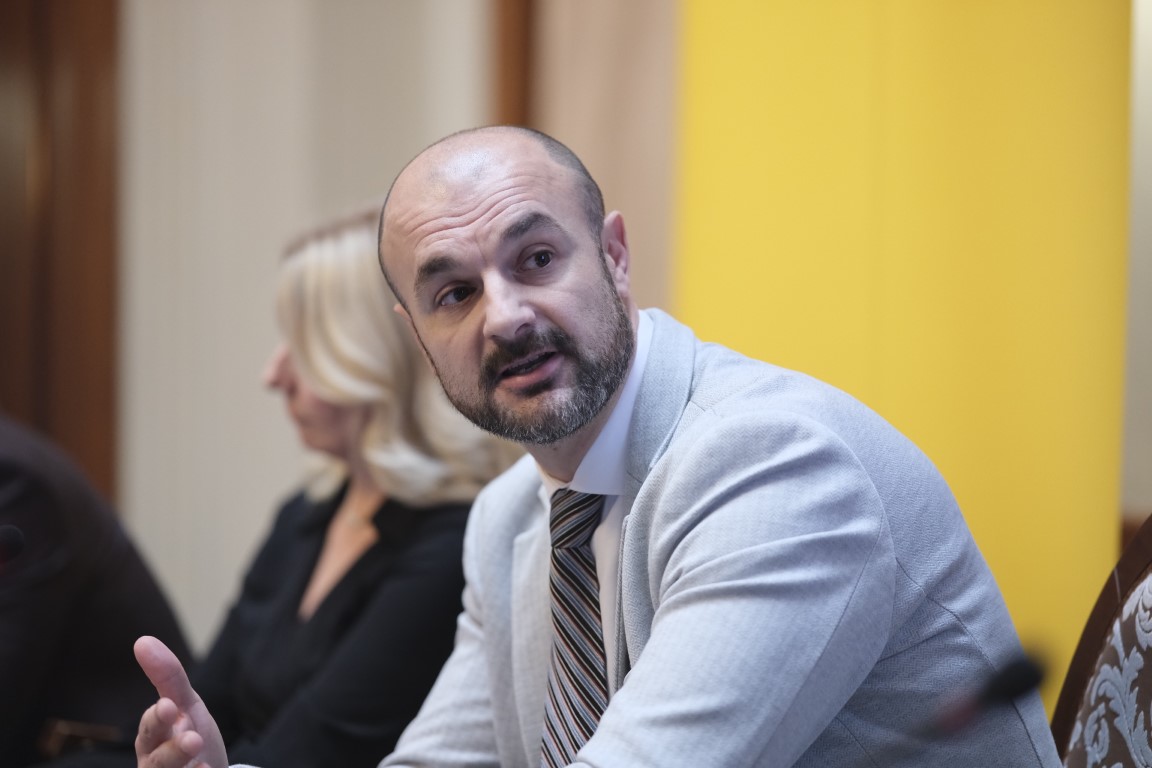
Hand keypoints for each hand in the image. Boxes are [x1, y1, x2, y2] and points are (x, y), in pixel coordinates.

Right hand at [134, 636, 228, 767]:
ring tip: (201, 752)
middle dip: (171, 751)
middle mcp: (156, 765)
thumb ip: (168, 677)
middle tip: (192, 739)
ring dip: (183, 766)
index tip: (169, 707)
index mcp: (153, 740)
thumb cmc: (189, 735)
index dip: (157, 719)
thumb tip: (142, 640)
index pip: (150, 729)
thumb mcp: (186, 705)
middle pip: (156, 762)